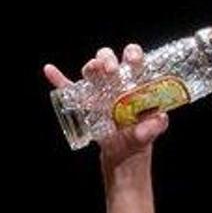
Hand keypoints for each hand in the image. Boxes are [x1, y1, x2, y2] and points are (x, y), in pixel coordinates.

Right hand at [44, 44, 168, 166]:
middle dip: (108, 59)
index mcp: (134, 86)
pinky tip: (50, 70)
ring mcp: (98, 92)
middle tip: (111, 70)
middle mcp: (115, 84)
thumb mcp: (147, 134)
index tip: (132, 59)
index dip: (132, 55)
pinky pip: (68, 88)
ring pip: (91, 71)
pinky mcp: (84, 103)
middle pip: (108, 60)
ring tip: (94, 71)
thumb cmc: (137, 140)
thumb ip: (155, 126)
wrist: (122, 157)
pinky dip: (58, 78)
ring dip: (91, 66)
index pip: (133, 61)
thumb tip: (161, 117)